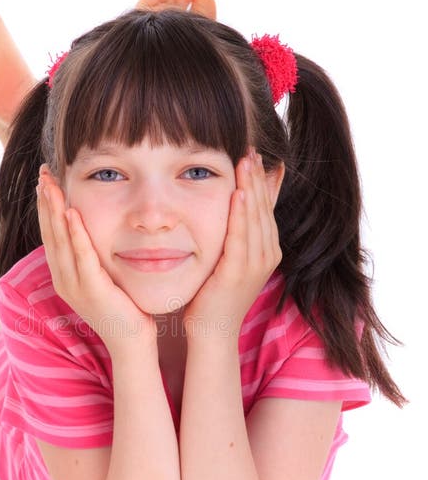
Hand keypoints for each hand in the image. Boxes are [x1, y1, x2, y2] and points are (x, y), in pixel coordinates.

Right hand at [36, 167, 157, 353]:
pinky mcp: (93, 291)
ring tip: (51, 184)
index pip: (51, 234)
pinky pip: (82, 257)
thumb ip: (94, 256)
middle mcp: (63, 280)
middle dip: (46, 201)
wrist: (131, 342)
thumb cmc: (123, 308)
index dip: (46, 206)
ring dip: (55, 211)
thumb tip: (92, 231)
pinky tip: (72, 213)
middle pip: (50, 233)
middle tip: (42, 172)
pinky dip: (76, 234)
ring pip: (60, 242)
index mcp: (64, 275)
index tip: (45, 180)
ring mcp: (75, 287)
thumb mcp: (103, 277)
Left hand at [183, 149, 281, 341]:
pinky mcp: (238, 273)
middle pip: (264, 207)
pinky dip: (242, 216)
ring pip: (256, 218)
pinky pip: (242, 238)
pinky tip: (239, 194)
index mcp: (267, 249)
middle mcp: (267, 255)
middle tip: (250, 148)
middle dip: (257, 177)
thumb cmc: (215, 293)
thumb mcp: (230, 255)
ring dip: (252, 188)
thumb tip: (237, 204)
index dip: (261, 179)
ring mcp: (255, 265)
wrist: (212, 331)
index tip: (253, 154)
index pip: (266, 206)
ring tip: (246, 161)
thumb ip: (236, 230)